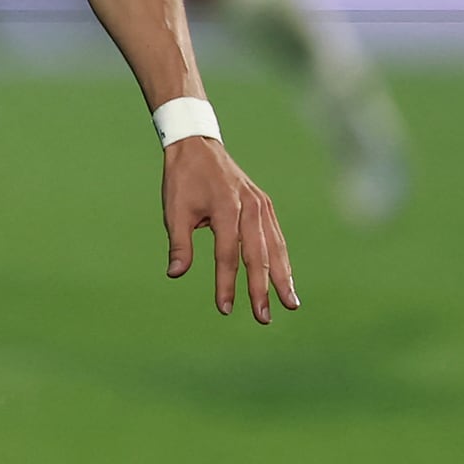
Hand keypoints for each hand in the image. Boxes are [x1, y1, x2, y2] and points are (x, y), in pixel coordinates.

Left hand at [161, 136, 298, 323]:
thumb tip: (176, 274)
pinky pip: (276, 236)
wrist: (197, 146)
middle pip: (258, 255)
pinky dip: (282, 258)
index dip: (226, 284)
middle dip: (262, 289)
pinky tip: (285, 278)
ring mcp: (261, 205)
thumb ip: (179, 243)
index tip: (224, 309)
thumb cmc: (182, 180)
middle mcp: (250, 207)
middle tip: (263, 318)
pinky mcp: (265, 205)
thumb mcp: (174, 211)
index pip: (228, 255)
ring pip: (275, 247)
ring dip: (282, 277)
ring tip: (289, 303)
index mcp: (226, 208)